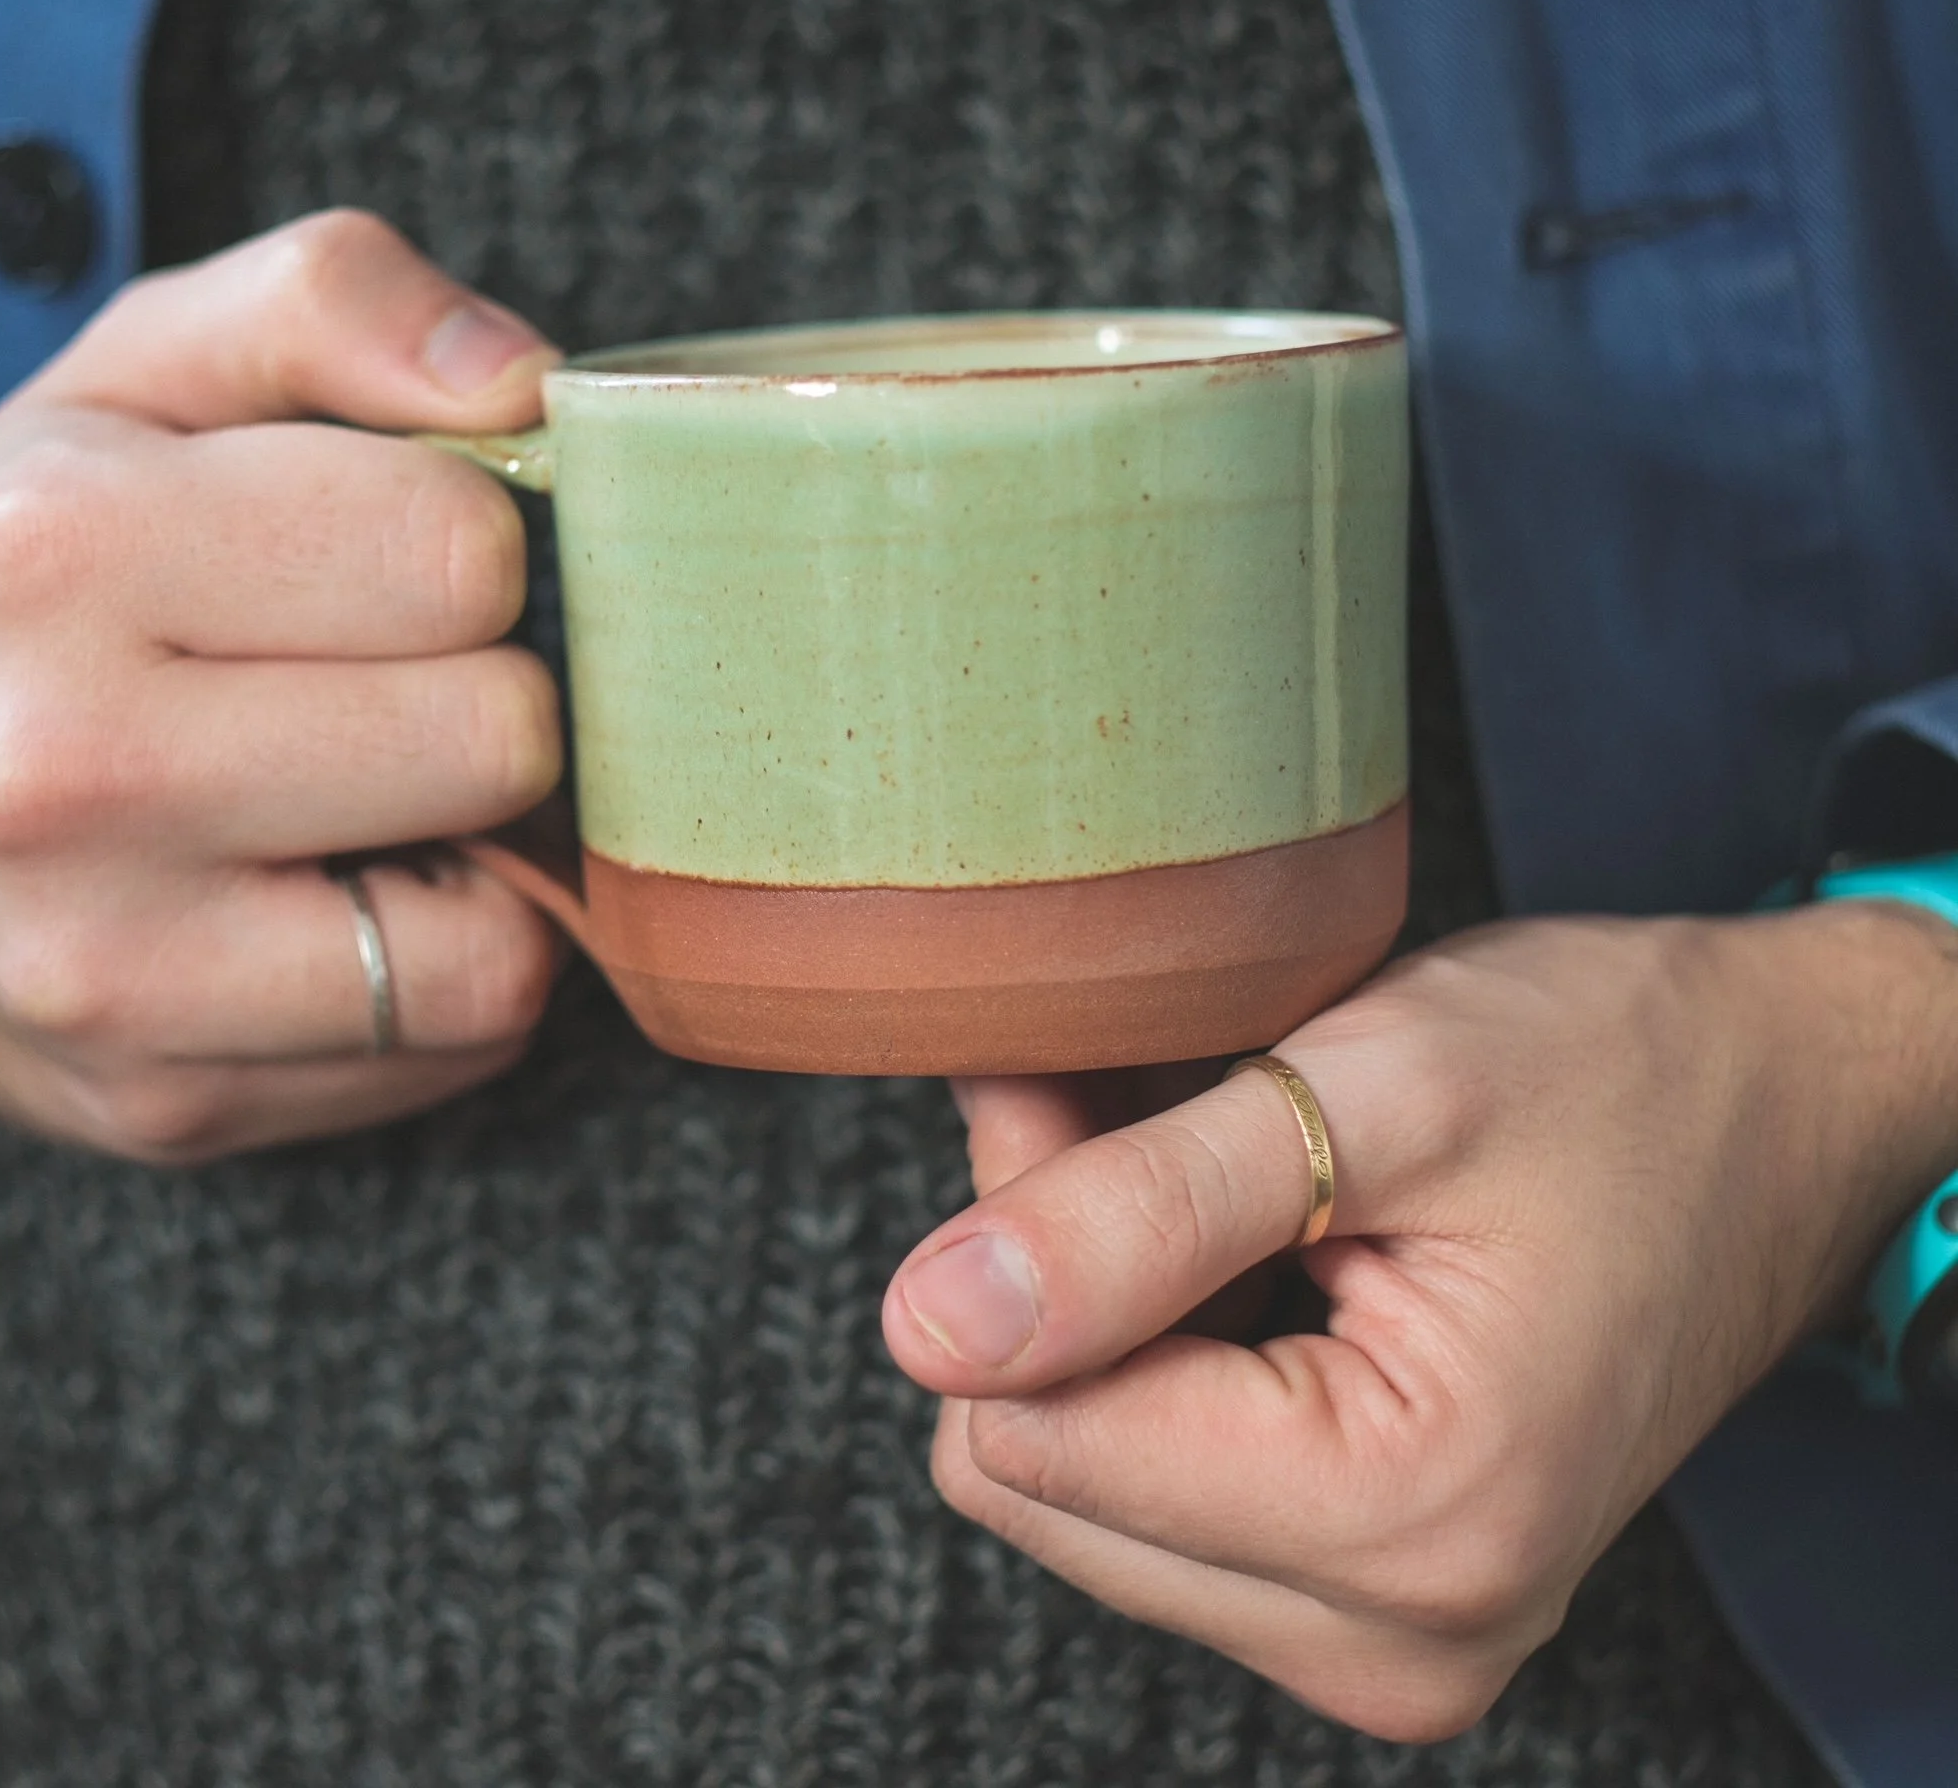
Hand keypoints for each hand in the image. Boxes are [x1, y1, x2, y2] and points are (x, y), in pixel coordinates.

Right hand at [0, 211, 568, 1159]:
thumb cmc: (50, 562)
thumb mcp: (150, 366)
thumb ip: (337, 301)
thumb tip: (524, 382)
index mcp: (58, 549)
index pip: (463, 551)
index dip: (476, 545)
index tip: (402, 562)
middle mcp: (57, 774)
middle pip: (501, 739)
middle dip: (488, 696)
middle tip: (395, 684)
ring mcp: (106, 970)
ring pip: (500, 943)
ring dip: (485, 855)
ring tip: (384, 797)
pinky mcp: (164, 1102)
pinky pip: (455, 1040)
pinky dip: (453, 965)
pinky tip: (355, 897)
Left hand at [884, 906, 1957, 1739]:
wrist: (1783, 1109)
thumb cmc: (1618, 1073)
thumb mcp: (1370, 1091)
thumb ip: (1136, 1217)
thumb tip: (926, 1325)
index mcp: (1412, 1517)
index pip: (1035, 1433)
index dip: (1027, 1248)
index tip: (1085, 1108)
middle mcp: (1397, 1633)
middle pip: (1038, 1475)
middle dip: (1054, 1288)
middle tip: (1148, 1132)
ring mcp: (1385, 1636)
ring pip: (1074, 1492)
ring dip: (1098, 1317)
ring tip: (1208, 1184)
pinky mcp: (1368, 1603)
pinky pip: (1149, 1503)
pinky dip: (1149, 1361)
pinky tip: (1223, 1253)